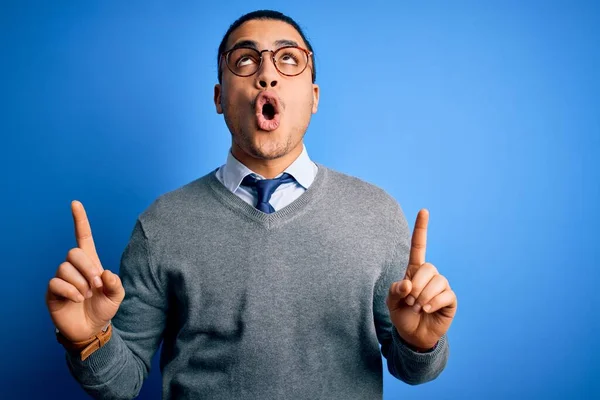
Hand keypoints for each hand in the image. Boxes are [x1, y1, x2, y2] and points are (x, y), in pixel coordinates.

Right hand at [46, 201, 124, 341]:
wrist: (92, 329)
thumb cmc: (104, 309)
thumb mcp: (117, 296)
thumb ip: (116, 283)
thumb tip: (105, 274)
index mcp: (91, 263)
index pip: (83, 237)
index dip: (80, 220)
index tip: (75, 203)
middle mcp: (74, 267)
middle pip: (74, 252)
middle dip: (88, 268)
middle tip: (96, 285)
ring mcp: (62, 278)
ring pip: (65, 268)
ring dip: (80, 283)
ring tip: (86, 296)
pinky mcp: (53, 291)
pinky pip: (56, 283)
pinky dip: (70, 291)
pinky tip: (77, 299)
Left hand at [386, 209, 456, 349]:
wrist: (413, 335)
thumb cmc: (402, 315)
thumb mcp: (392, 302)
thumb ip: (395, 291)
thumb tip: (408, 284)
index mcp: (414, 270)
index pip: (419, 246)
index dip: (421, 228)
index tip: (424, 210)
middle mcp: (430, 275)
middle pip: (427, 267)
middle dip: (416, 285)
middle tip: (410, 301)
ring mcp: (441, 286)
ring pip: (437, 281)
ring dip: (423, 296)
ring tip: (418, 307)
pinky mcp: (450, 298)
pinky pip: (445, 294)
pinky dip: (433, 303)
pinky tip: (427, 310)